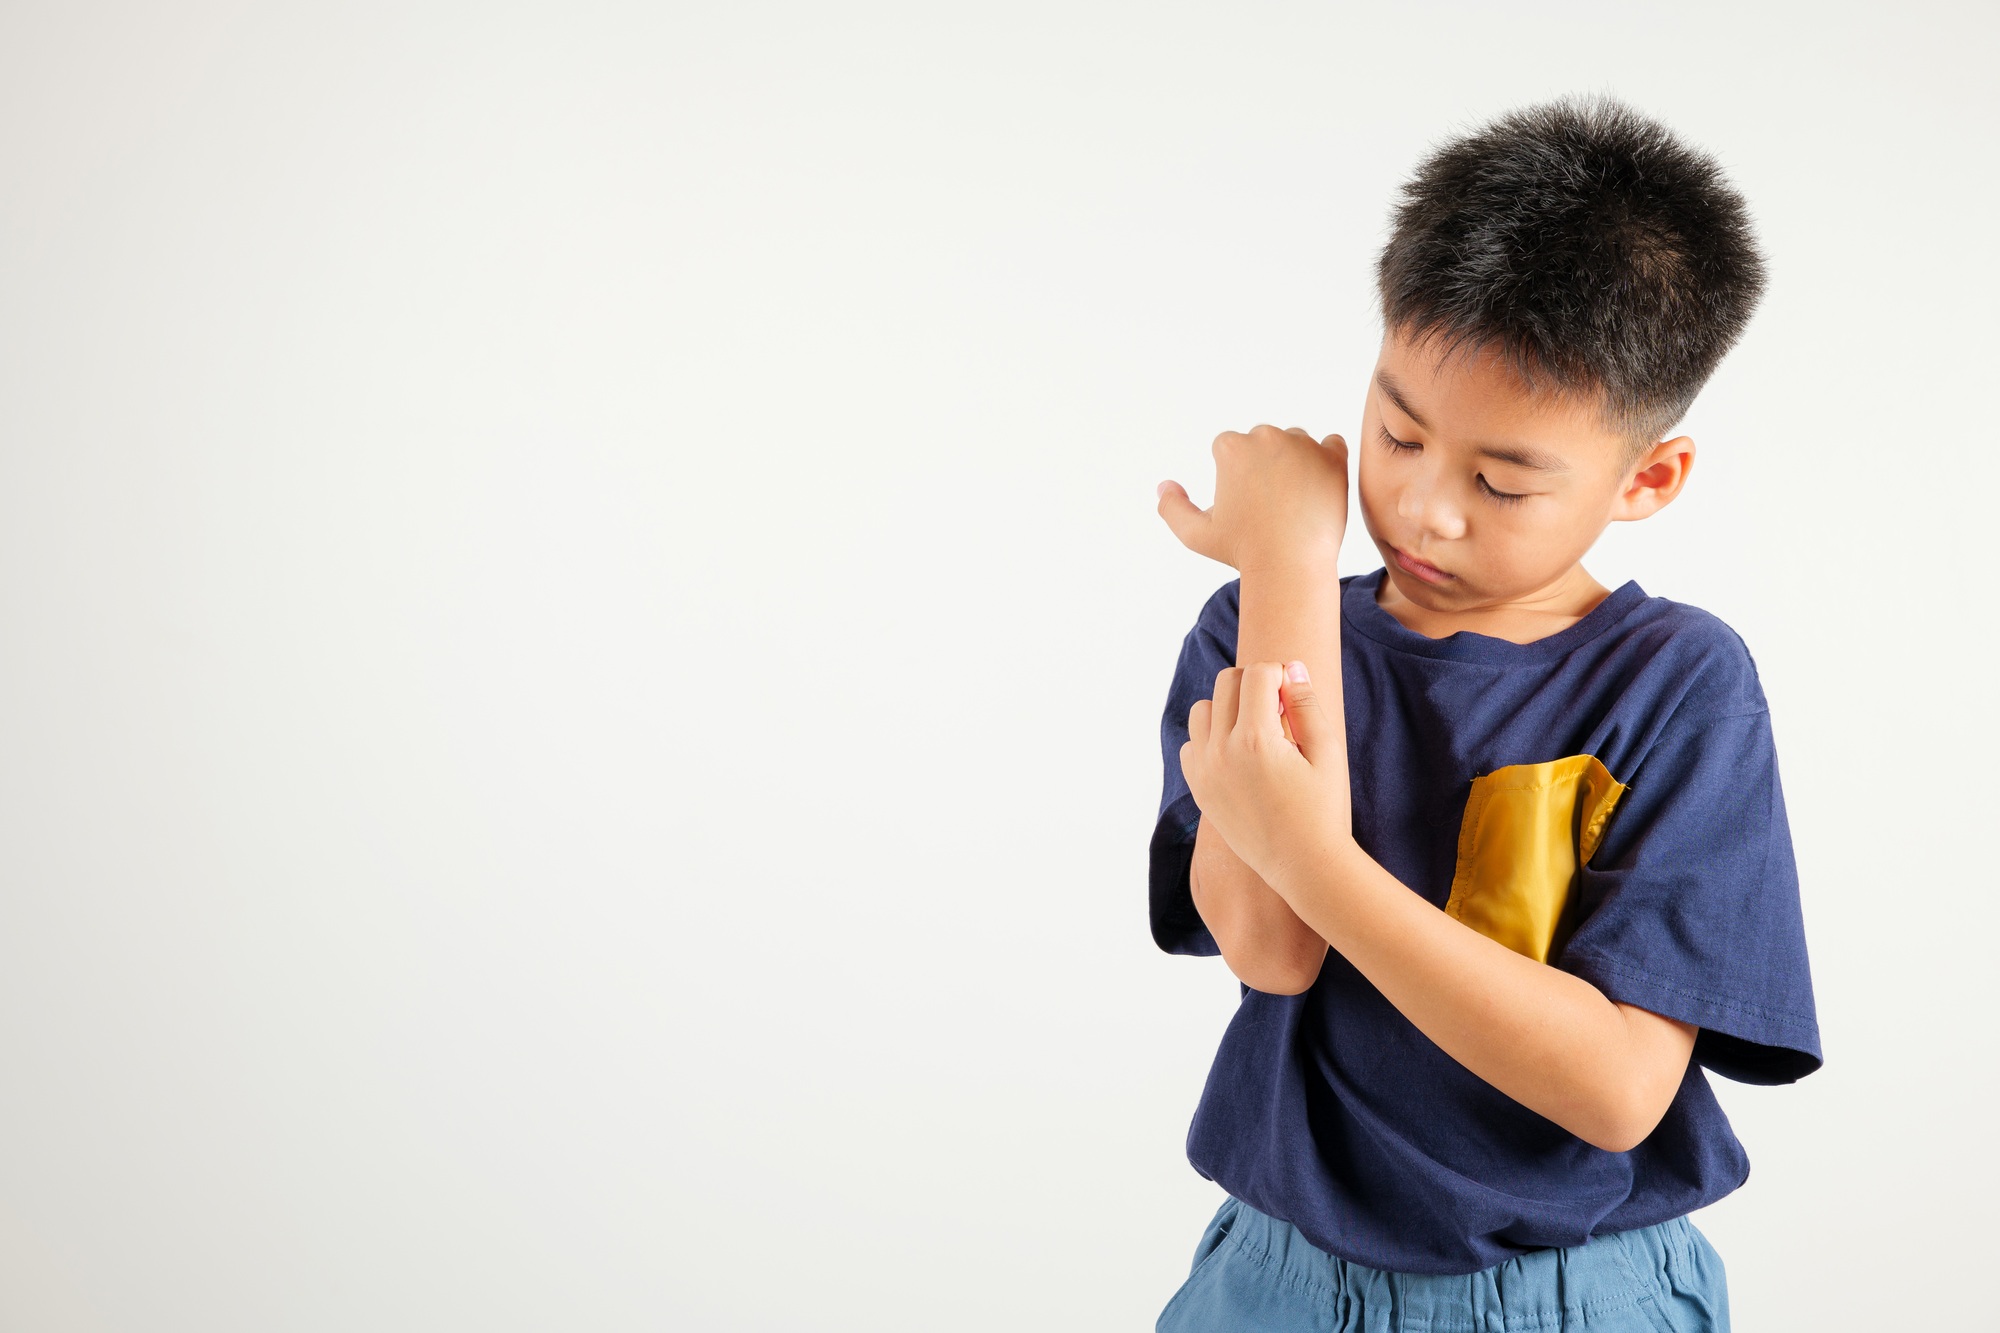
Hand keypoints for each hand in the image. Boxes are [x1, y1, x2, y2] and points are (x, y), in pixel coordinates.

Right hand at [1157, 426, 1347, 573]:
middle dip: (1263, 464)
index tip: (1242, 501)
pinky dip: (1326, 461)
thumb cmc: (1241, 551)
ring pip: (1295, 442)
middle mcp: (1266, 437)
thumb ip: (1172, 508)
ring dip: (1294, 461)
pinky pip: (1332, 444)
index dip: (1233, 475)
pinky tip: (1317, 487)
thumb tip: (1164, 486)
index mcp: (1231, 447)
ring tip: (1292, 501)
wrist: (1290, 566)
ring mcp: (1303, 445)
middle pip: (1262, 441)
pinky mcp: (1334, 457)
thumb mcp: (1196, 535)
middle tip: (1267, 504)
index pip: (1229, 447)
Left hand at [1181, 660, 1350, 889]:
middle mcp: (1220, 751)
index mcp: (1255, 739)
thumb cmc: (1323, 810)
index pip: (1258, 673)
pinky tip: (1240, 755)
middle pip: (1227, 683)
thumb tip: (1291, 666)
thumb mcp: (1327, 752)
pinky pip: (1192, 743)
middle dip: (1255, 685)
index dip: (1282, 674)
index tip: (1295, 697)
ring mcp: (1204, 771)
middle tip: (1281, 712)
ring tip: (1259, 731)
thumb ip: (1306, 704)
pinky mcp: (1199, 788)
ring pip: (1203, 709)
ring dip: (1229, 708)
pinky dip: (1211, 739)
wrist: (1304, 866)